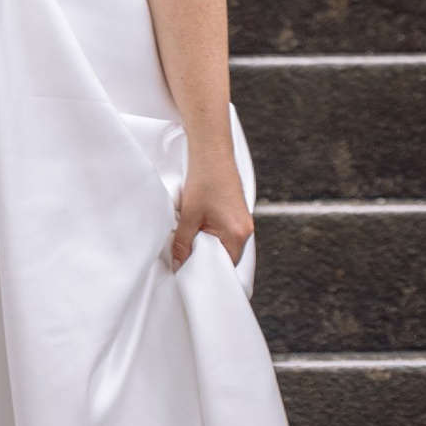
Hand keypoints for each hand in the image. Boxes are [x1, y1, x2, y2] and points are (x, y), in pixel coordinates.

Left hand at [170, 150, 252, 272]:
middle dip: (209, 258)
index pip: (225, 266)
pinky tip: (202, 227)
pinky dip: (216, 234)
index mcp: (237, 234)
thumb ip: (183, 243)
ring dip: (211, 245)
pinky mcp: (240, 214)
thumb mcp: (189, 215)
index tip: (191, 272)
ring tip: (194, 239)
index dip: (207, 270)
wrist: (212, 153)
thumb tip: (178, 265)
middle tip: (189, 257)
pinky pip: (229, 233)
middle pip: (227, 257)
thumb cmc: (204, 180)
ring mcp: (245, 221)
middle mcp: (246, 230)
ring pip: (227, 245)